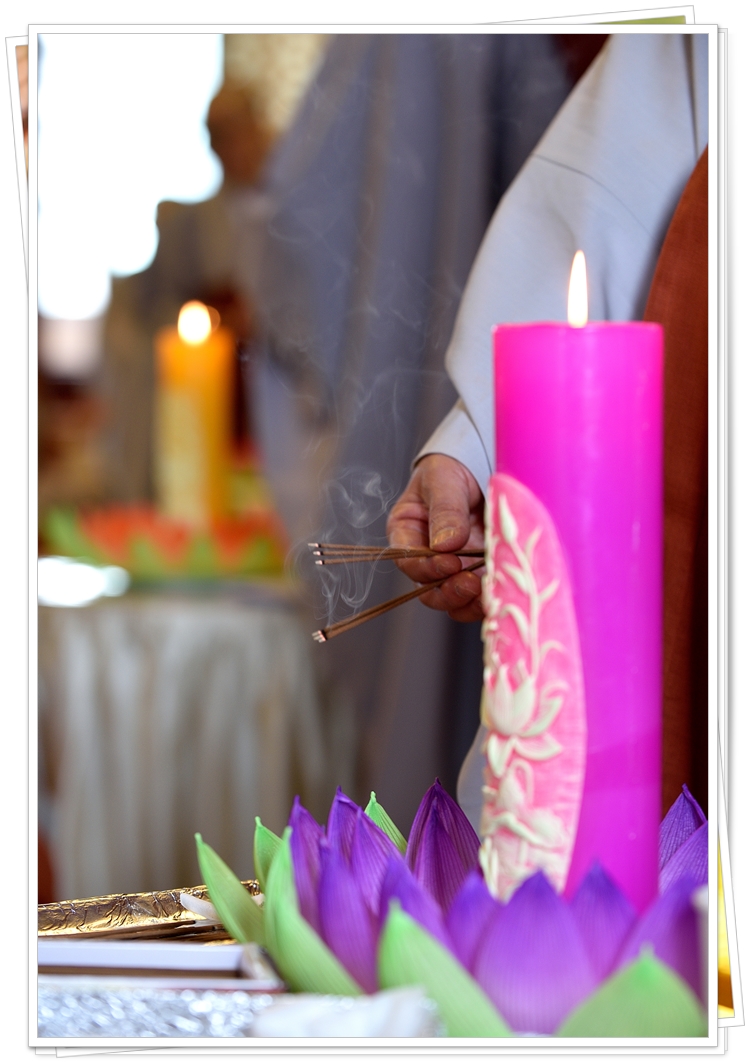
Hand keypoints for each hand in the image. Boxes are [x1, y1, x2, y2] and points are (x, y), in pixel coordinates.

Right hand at [386, 453, 484, 620]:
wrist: (482, 464)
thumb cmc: (453, 469)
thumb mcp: (444, 481)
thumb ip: (445, 510)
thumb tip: (445, 544)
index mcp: (407, 532)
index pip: (408, 560)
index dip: (426, 567)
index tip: (449, 561)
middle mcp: (428, 557)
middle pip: (429, 588)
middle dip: (448, 591)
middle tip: (470, 583)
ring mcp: (455, 569)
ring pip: (454, 600)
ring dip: (469, 602)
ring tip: (488, 590)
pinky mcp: (479, 574)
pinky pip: (479, 598)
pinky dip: (489, 600)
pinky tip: (501, 592)